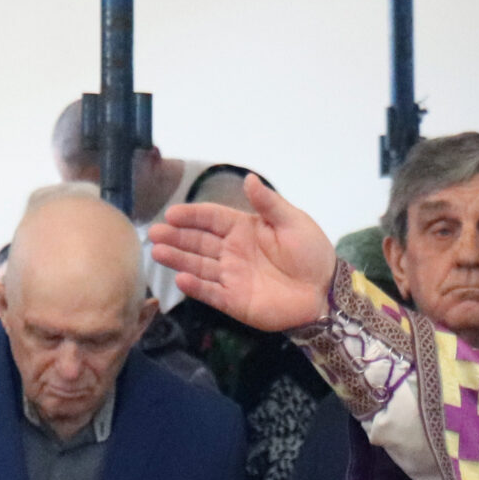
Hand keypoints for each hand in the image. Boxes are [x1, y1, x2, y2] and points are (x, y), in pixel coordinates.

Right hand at [146, 175, 336, 332]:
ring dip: (178, 260)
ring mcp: (232, 277)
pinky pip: (211, 293)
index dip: (192, 216)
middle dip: (176, 237)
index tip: (172, 213)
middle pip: (198, 242)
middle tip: (154, 233)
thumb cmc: (311, 253)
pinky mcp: (235, 301)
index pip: (211, 218)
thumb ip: (268, 203)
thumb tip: (249, 178)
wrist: (325, 291)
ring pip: (199, 266)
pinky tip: (180, 280)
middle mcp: (233, 251)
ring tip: (158, 252)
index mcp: (245, 229)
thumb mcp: (293, 222)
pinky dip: (196, 288)